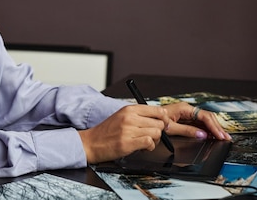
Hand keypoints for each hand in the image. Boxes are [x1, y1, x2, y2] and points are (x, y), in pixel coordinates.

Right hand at [78, 102, 230, 163]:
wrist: (91, 142)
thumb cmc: (107, 132)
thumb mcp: (122, 117)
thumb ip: (140, 116)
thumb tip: (161, 119)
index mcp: (130, 109)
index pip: (157, 110)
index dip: (163, 119)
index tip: (164, 124)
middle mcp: (131, 117)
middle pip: (160, 123)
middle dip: (159, 131)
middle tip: (149, 135)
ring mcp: (130, 129)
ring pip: (157, 133)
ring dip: (153, 140)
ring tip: (141, 141)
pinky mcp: (129, 142)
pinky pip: (150, 143)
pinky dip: (148, 146)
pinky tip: (138, 146)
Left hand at [161, 102, 230, 141]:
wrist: (147, 118)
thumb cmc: (156, 119)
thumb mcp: (170, 127)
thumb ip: (187, 131)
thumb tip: (202, 135)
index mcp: (185, 108)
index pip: (205, 116)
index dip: (214, 127)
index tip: (220, 136)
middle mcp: (188, 109)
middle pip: (208, 118)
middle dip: (217, 127)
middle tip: (225, 138)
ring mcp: (187, 114)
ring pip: (205, 120)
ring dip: (214, 129)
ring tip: (222, 138)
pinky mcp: (186, 119)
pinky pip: (200, 123)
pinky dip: (207, 130)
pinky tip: (212, 136)